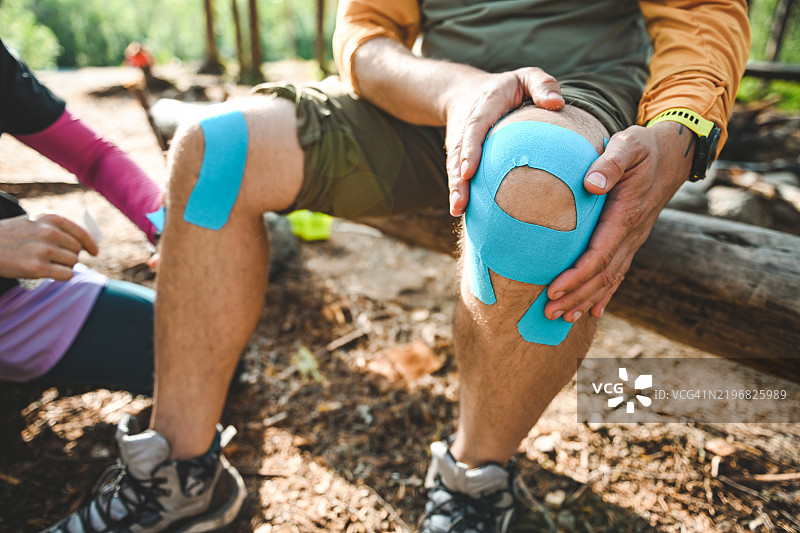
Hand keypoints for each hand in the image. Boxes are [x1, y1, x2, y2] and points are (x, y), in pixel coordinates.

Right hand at [0, 213, 98, 280]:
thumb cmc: (12, 235)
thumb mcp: (35, 222)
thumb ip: (57, 228)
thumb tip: (84, 242)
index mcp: (51, 218)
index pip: (81, 233)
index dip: (90, 244)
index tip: (94, 252)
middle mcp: (50, 232)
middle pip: (77, 250)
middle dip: (70, 256)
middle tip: (57, 259)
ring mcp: (44, 250)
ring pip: (72, 263)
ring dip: (65, 266)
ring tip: (50, 264)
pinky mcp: (38, 268)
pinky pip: (66, 275)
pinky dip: (62, 276)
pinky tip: (52, 274)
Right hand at [444, 67, 564, 215]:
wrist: (466, 92)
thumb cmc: (507, 88)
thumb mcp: (526, 76)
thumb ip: (542, 84)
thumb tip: (557, 103)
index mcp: (483, 107)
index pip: (474, 128)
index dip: (470, 149)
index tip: (469, 170)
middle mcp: (466, 127)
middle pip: (458, 153)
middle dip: (457, 177)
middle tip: (461, 200)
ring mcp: (459, 143)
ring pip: (454, 167)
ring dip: (455, 189)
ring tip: (459, 210)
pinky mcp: (458, 157)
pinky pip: (457, 174)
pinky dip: (459, 191)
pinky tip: (462, 211)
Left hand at [544, 121, 694, 321]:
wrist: (673, 153)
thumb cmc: (643, 147)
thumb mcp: (628, 145)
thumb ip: (610, 162)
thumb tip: (591, 183)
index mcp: (626, 215)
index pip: (599, 255)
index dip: (576, 276)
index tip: (553, 289)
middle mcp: (632, 234)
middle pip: (602, 275)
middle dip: (575, 296)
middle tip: (548, 312)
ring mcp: (634, 239)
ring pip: (610, 278)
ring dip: (585, 300)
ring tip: (562, 317)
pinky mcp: (631, 239)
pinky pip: (618, 272)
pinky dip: (605, 294)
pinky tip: (593, 311)